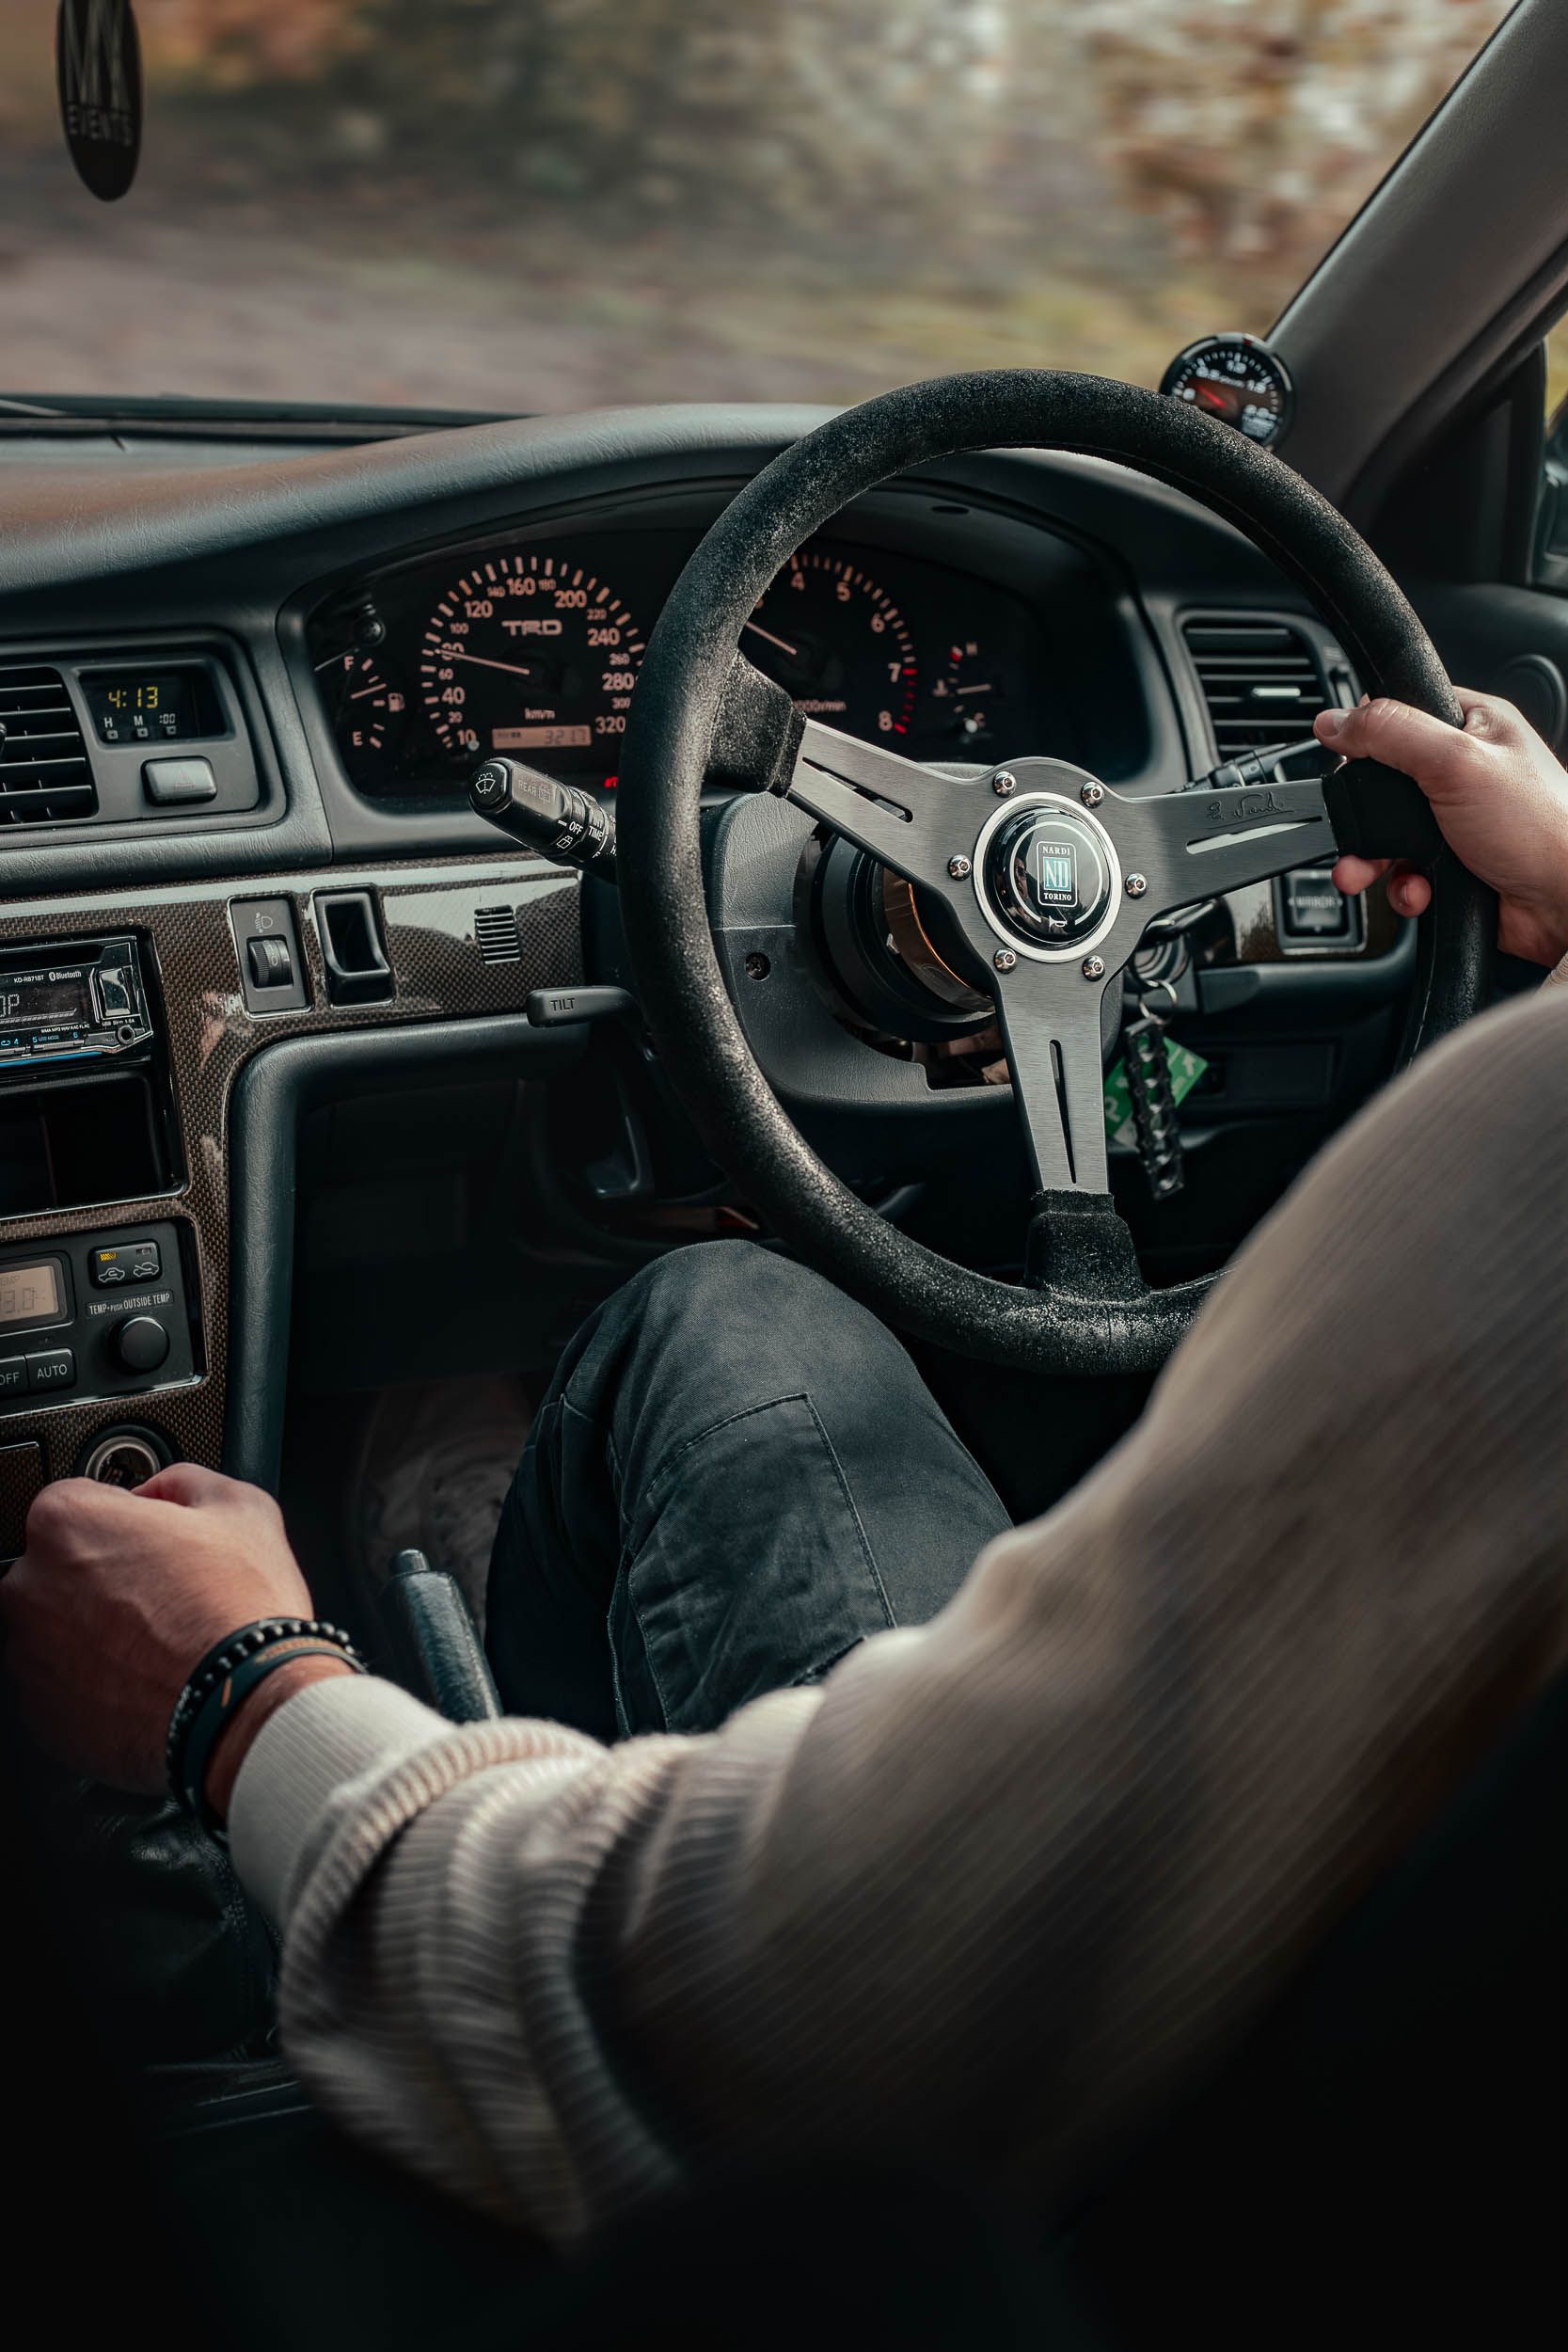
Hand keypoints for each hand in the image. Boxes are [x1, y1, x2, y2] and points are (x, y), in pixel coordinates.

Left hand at [0, 1465, 346, 1811]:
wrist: (243, 1705)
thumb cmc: (239, 1608)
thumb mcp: (240, 1507)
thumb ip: (184, 1482)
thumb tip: (162, 1492)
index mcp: (66, 1522)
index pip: (80, 1500)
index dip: (126, 1517)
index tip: (154, 1540)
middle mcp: (28, 1586)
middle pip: (59, 1568)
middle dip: (102, 1578)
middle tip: (162, 1595)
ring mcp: (26, 1657)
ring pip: (54, 1632)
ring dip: (93, 1633)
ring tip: (157, 1645)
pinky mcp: (38, 1716)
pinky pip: (60, 1688)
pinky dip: (93, 1685)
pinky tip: (144, 1682)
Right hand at [1313, 688, 1567, 966]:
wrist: (1565, 904)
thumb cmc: (1541, 828)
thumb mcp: (1457, 762)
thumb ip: (1391, 733)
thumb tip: (1336, 719)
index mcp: (1475, 726)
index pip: (1404, 712)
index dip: (1369, 733)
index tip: (1346, 758)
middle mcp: (1465, 772)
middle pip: (1384, 782)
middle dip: (1361, 815)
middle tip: (1348, 830)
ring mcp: (1458, 821)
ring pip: (1388, 835)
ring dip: (1374, 860)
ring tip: (1367, 873)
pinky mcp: (1453, 865)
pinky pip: (1405, 873)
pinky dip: (1404, 888)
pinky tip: (1419, 890)